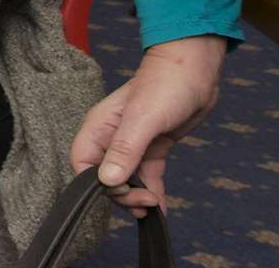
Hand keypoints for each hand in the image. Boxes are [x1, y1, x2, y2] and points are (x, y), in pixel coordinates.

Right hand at [71, 34, 224, 215]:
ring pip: (126, 179)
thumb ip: (124, 149)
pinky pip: (147, 175)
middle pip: (105, 176)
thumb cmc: (166, 84)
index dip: (95, 184)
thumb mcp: (144, 119)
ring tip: (154, 208)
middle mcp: (111, 137)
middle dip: (122, 194)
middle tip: (145, 201)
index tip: (121, 191)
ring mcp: (132, 143)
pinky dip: (153, 192)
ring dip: (137, 197)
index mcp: (99, 127)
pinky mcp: (152, 147)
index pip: (82, 163)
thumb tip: (106, 181)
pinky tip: (161, 208)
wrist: (196, 70)